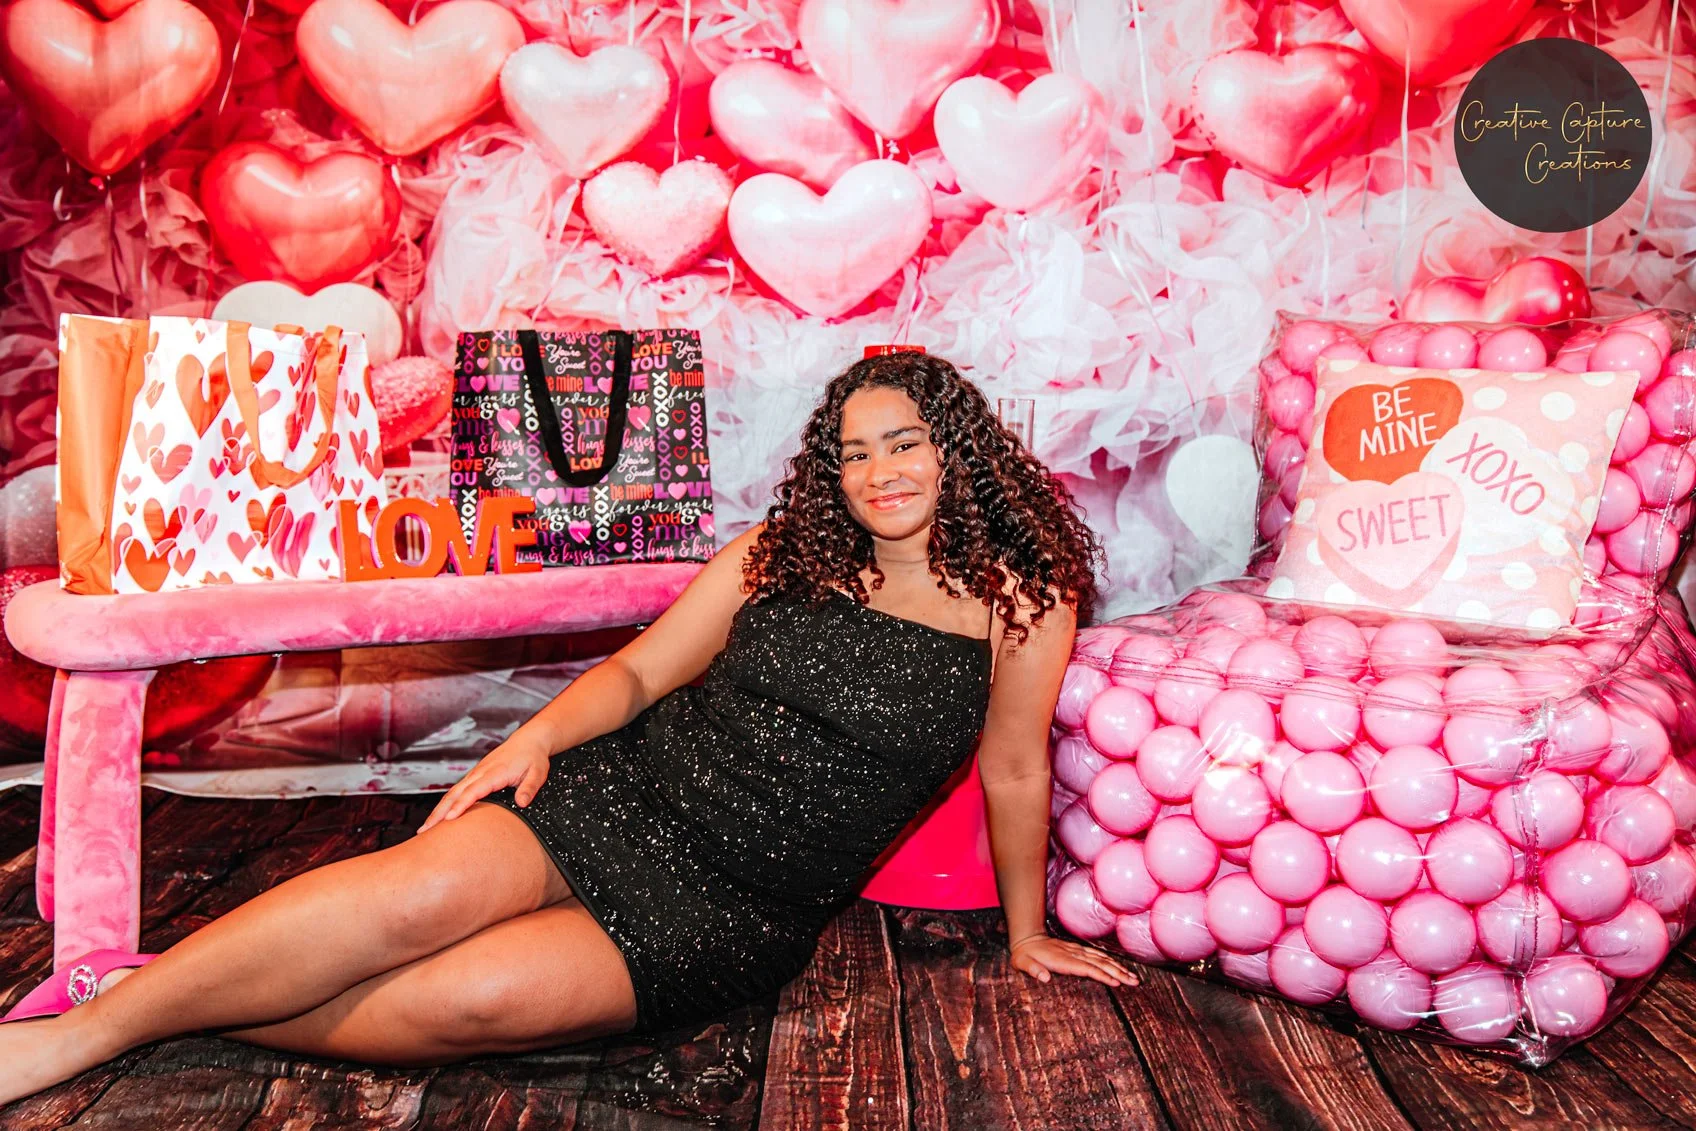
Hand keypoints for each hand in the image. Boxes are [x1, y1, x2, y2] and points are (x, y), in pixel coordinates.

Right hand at [419, 738, 550, 833]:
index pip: (474, 791)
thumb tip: (522, 803)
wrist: (528, 741)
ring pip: (452, 793)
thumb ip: (529, 788)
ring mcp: (476, 774)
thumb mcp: (538, 772)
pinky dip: (445, 804)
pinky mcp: (475, 776)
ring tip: (424, 829)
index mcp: (495, 773)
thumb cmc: (533, 757)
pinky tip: (439, 817)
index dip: (461, 805)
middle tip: (425, 831)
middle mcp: (480, 773)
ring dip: (437, 810)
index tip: (449, 819)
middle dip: (439, 812)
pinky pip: (457, 791)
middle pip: (455, 793)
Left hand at [1009, 933, 1138, 987]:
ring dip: (1118, 967)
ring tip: (1133, 977)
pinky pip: (1098, 956)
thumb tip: (1044, 977)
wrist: (1027, 938)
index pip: (1086, 968)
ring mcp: (1077, 951)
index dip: (1102, 975)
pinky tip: (1120, 967)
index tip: (1116, 982)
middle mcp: (1073, 954)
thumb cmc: (1024, 955)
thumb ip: (1032, 969)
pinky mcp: (1078, 950)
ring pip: (1102, 959)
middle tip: (1135, 982)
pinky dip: (1111, 961)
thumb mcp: (1022, 963)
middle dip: (1118, 972)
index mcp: (1062, 960)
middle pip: (1100, 963)